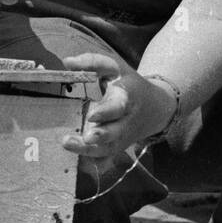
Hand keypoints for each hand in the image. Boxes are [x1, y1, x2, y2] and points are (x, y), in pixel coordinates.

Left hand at [58, 52, 177, 158]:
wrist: (154, 107)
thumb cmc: (128, 84)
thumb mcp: (115, 68)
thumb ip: (93, 62)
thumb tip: (67, 62)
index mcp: (127, 99)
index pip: (118, 106)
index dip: (107, 112)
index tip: (92, 115)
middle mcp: (126, 121)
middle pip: (115, 131)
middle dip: (102, 136)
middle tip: (87, 137)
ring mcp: (122, 136)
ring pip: (108, 148)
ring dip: (90, 150)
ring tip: (69, 144)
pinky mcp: (117, 146)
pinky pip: (105, 157)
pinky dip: (92, 160)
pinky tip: (76, 158)